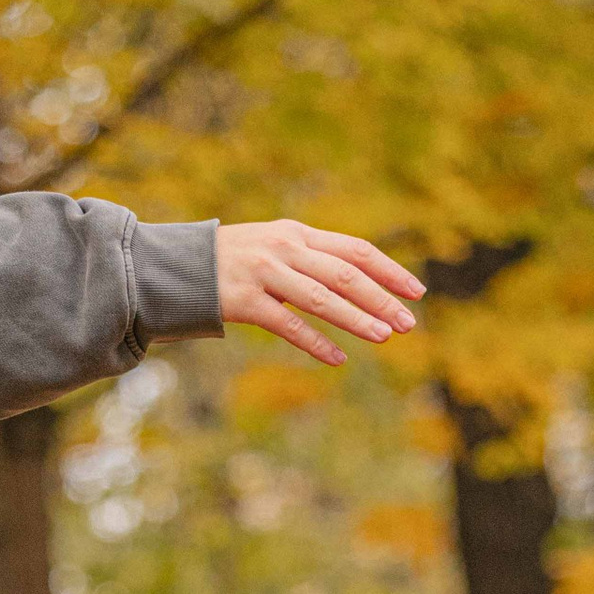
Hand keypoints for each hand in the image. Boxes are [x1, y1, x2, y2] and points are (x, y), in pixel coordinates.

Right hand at [214, 219, 422, 364]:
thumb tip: (359, 282)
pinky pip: (288, 325)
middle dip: (381, 299)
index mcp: (298, 234)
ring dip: (356, 319)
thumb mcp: (275, 248)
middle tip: (408, 323)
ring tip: (384, 337)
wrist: (177, 267)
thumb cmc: (233, 262)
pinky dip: (315, 343)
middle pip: (345, 274)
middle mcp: (285, 249)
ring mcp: (265, 274)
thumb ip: (311, 258)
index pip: (355, 250)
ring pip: (322, 298)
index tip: (416, 292)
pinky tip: (338, 359)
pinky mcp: (245, 302)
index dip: (389, 270)